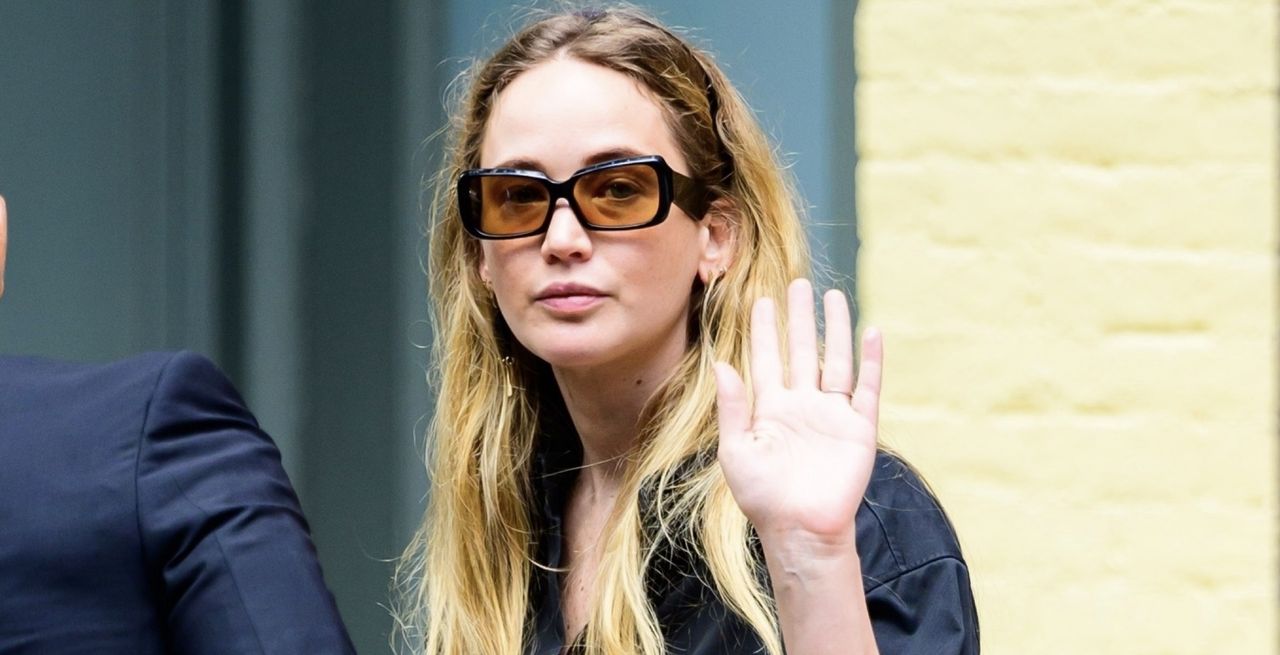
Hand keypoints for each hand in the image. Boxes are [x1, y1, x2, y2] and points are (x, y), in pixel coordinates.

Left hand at [714, 278, 882, 546]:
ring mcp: (831, 414)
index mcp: (770, 409)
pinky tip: (871, 333)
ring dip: (835, 329)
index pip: (766, 358)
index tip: (761, 300)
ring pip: (835, 360)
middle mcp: (802, 405)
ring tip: (833, 296)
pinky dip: (871, 361)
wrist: (801, 530)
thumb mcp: (736, 450)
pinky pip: (867, 388)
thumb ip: (732, 406)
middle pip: (802, 351)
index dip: (764, 330)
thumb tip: (722, 363)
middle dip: (799, 318)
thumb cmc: (763, 497)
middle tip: (798, 284)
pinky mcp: (858, 428)